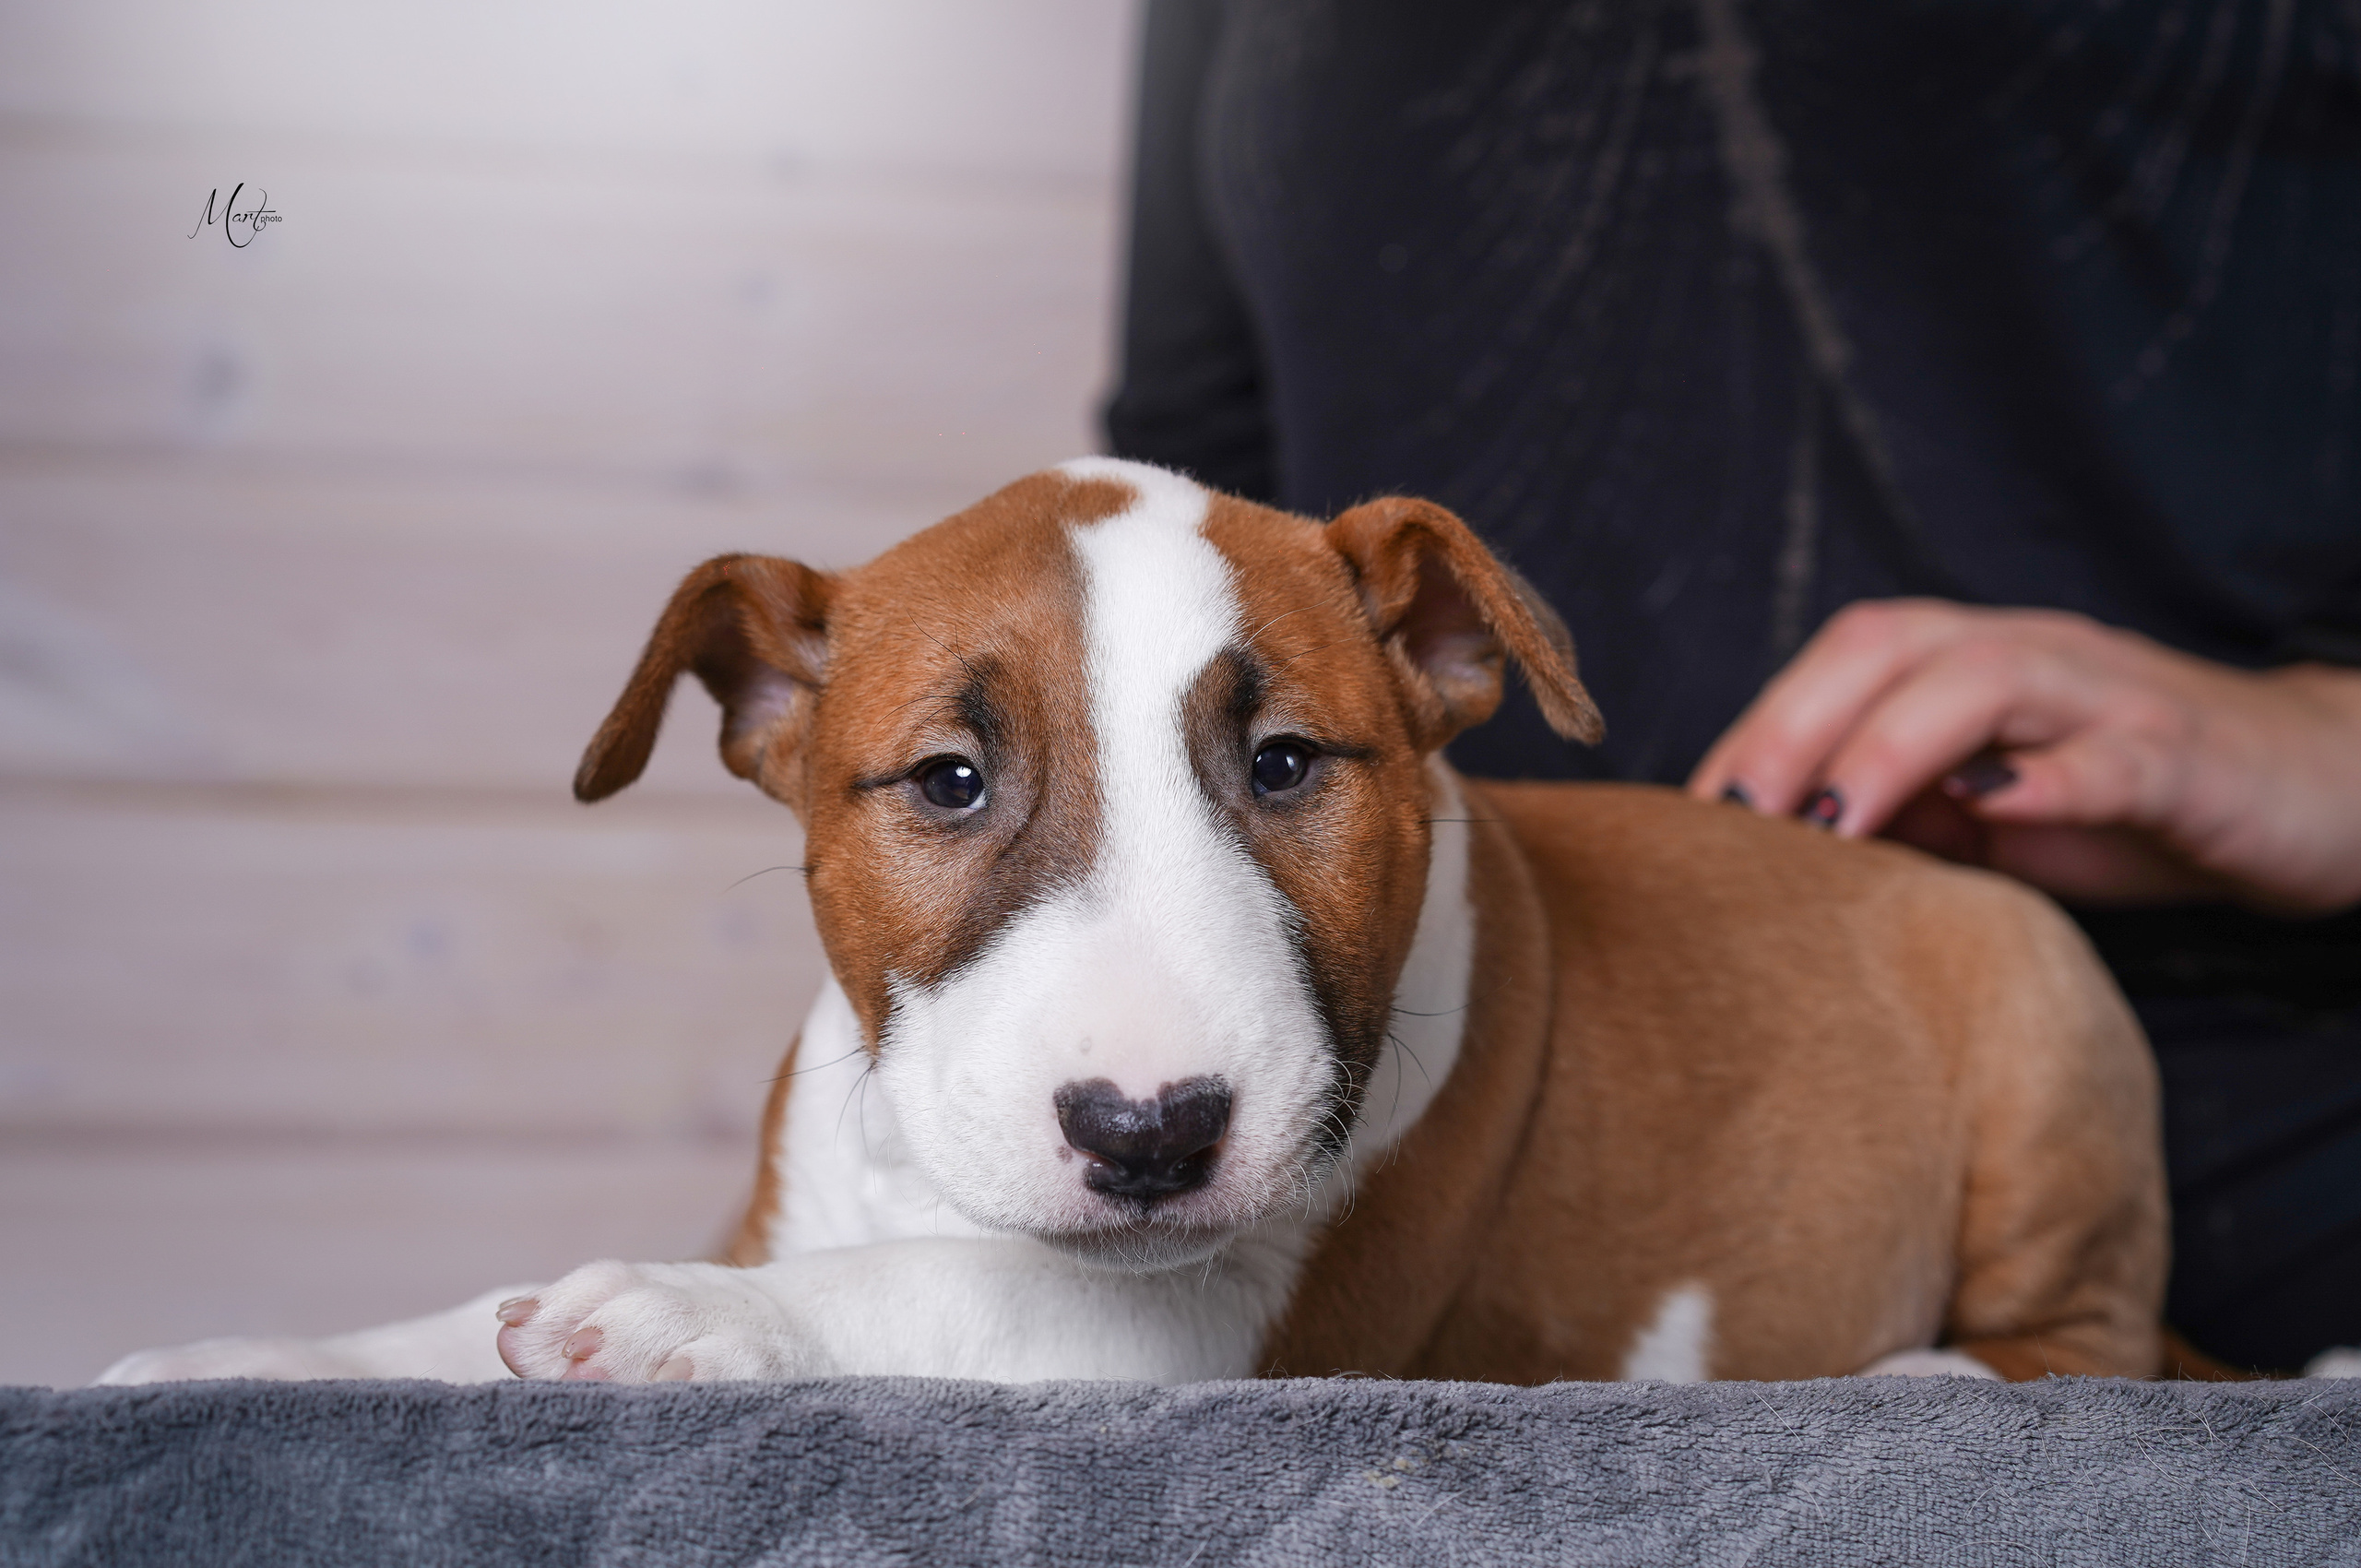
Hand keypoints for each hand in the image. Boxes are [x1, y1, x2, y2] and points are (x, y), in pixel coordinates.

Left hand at [1687, 600, 2360, 914]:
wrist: (2313, 797)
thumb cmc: (2127, 807)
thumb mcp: (1988, 816)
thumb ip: (1893, 815)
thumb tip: (1766, 858)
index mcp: (1967, 662)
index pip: (1836, 664)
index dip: (1755, 727)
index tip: (1685, 817)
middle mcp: (2028, 653)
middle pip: (1885, 647)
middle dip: (1791, 725)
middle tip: (1727, 822)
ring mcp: (2108, 696)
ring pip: (1983, 678)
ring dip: (1888, 746)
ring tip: (1826, 826)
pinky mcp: (2185, 756)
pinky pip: (2113, 755)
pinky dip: (2051, 778)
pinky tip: (1995, 817)